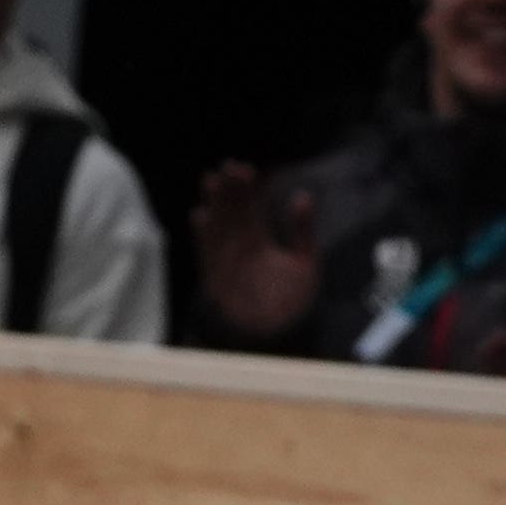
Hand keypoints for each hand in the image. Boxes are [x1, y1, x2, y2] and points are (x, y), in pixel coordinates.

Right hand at [189, 162, 321, 340]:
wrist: (277, 337)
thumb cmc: (292, 302)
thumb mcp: (306, 263)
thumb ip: (302, 231)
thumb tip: (304, 195)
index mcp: (259, 241)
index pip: (251, 208)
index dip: (246, 189)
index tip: (244, 168)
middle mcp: (239, 247)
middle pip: (231, 212)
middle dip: (228, 190)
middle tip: (226, 167)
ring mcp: (225, 260)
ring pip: (217, 226)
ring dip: (214, 205)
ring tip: (211, 181)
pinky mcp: (214, 275)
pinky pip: (206, 251)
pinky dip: (203, 235)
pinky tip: (199, 216)